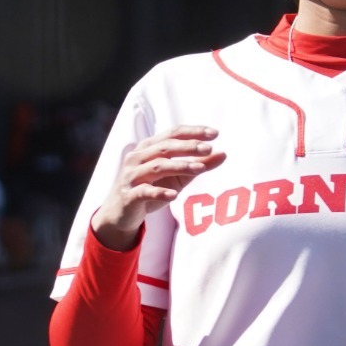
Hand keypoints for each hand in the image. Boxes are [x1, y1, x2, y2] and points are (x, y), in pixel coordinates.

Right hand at [89, 125, 225, 249]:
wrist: (121, 214)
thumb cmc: (151, 190)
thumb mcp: (177, 177)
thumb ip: (198, 165)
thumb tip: (224, 154)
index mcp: (149, 147)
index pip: (172, 134)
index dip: (193, 132)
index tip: (215, 133)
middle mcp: (138, 157)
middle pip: (165, 147)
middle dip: (188, 146)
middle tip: (209, 148)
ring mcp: (132, 176)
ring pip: (157, 166)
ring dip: (180, 166)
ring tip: (200, 168)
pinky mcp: (129, 195)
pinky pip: (145, 191)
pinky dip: (160, 192)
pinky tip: (174, 195)